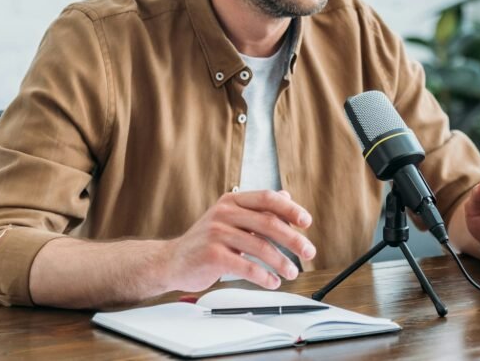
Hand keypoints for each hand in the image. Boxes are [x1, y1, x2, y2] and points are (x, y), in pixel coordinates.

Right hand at [161, 189, 315, 291]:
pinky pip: (246, 266)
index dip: (290, 209)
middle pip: (268, 223)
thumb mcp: (230, 218)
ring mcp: (217, 233)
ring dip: (281, 262)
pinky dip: (264, 276)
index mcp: (232, 200)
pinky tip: (272, 281)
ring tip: (292, 272)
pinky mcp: (212, 255)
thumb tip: (286, 197)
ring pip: (260, 247)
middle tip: (308, 252)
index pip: (267, 198)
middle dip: (293, 239)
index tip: (307, 222)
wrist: (171, 261)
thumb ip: (257, 209)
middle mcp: (224, 213)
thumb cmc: (205, 241)